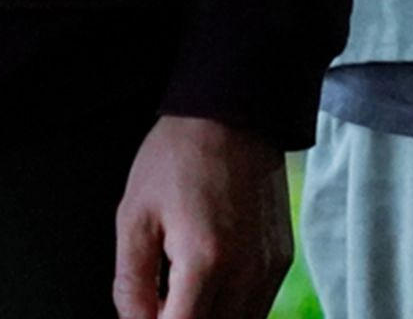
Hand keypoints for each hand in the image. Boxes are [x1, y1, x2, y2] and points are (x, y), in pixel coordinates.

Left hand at [111, 115, 287, 318]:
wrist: (233, 114)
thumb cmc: (179, 157)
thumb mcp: (134, 216)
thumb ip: (131, 283)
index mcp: (205, 261)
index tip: (143, 312)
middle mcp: (245, 273)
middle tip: (159, 299)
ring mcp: (269, 270)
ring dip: (206, 316)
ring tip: (181, 292)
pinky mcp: (282, 261)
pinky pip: (256, 308)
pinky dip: (230, 310)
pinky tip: (207, 286)